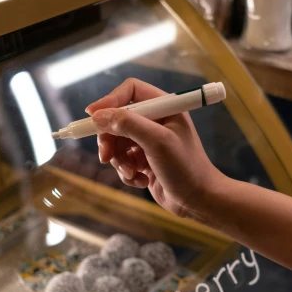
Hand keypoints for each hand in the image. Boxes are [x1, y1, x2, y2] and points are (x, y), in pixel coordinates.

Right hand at [87, 79, 224, 219]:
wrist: (199, 200)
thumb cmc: (185, 168)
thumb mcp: (157, 142)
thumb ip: (128, 124)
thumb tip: (98, 116)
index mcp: (165, 107)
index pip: (130, 91)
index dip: (109, 101)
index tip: (92, 117)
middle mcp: (156, 121)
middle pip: (117, 118)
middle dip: (110, 139)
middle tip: (106, 156)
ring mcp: (149, 141)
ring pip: (117, 142)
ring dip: (119, 160)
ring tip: (132, 174)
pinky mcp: (144, 160)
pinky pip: (123, 160)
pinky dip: (127, 172)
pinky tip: (141, 181)